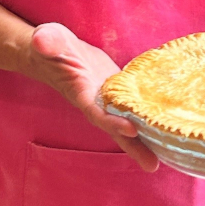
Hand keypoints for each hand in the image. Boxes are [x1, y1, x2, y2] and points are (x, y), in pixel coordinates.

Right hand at [22, 22, 158, 171]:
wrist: (53, 49)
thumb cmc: (49, 44)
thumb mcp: (48, 39)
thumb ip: (47, 41)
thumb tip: (40, 40)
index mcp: (80, 92)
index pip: (96, 112)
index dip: (112, 122)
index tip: (131, 130)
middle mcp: (94, 101)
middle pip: (115, 128)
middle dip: (132, 146)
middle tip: (153, 166)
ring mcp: (106, 98)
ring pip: (126, 121)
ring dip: (143, 139)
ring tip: (162, 158)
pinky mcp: (117, 90)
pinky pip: (132, 107)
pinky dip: (146, 118)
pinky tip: (165, 128)